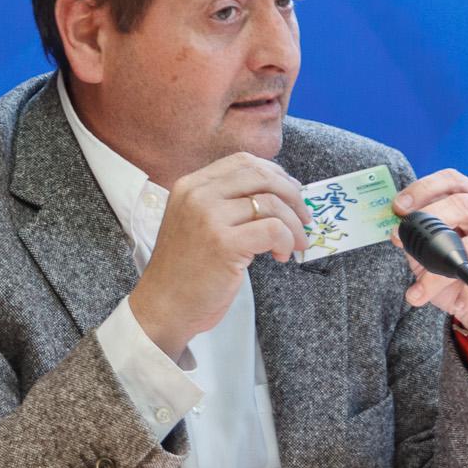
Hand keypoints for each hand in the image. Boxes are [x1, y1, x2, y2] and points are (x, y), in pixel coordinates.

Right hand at [129, 152, 308, 358]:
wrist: (164, 306)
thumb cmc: (185, 270)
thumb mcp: (195, 222)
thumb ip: (223, 203)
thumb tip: (275, 192)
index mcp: (190, 185)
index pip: (242, 161)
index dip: (274, 173)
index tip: (290, 192)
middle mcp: (197, 195)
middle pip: (260, 175)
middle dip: (292, 195)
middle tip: (303, 217)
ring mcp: (209, 218)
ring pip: (271, 203)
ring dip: (293, 224)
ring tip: (295, 243)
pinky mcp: (224, 244)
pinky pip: (272, 229)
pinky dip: (286, 241)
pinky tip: (281, 255)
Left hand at [390, 169, 467, 350]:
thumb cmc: (462, 283)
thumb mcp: (433, 261)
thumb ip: (419, 243)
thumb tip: (401, 233)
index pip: (452, 180)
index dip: (423, 189)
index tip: (397, 209)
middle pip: (464, 203)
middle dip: (429, 222)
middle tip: (402, 242)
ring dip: (439, 273)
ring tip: (422, 292)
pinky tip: (460, 303)